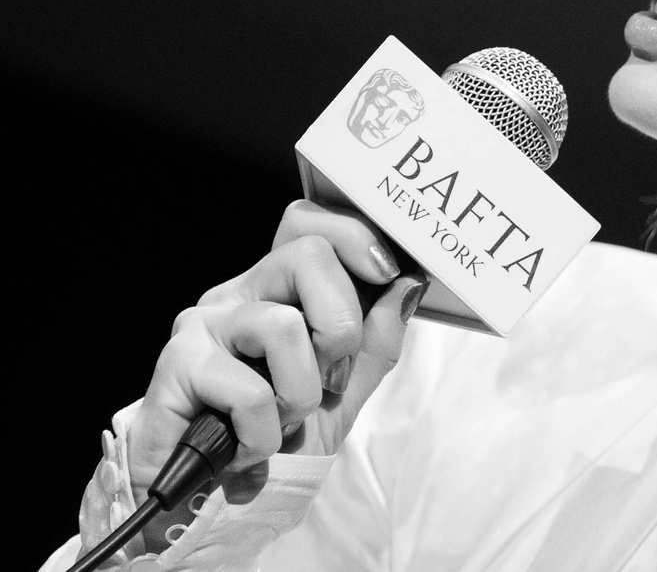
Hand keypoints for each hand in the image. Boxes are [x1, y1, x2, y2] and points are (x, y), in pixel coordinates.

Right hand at [126, 199, 427, 507]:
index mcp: (277, 291)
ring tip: (280, 422)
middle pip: (307, 253)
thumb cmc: (275, 439)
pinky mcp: (176, 366)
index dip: (353, 236)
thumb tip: (409, 283)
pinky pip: (251, 390)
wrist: (212, 504)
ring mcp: (203, 325)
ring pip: (283, 325)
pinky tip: (247, 446)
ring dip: (301, 394)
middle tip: (328, 378)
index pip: (307, 223)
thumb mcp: (345, 391)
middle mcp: (238, 294)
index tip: (386, 273)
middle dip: (340, 324)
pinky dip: (264, 433)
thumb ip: (378, 338)